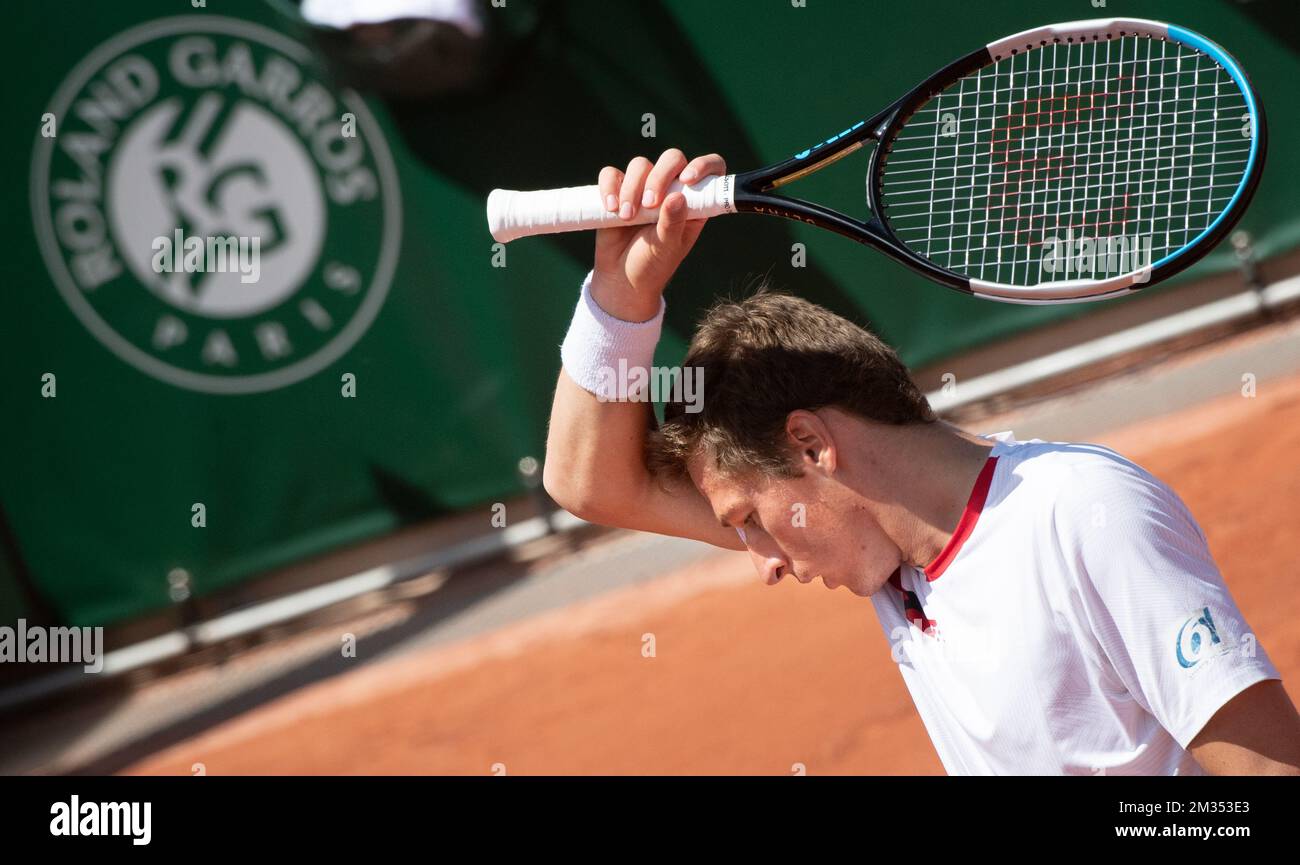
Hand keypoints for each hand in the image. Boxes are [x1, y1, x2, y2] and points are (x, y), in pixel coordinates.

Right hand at [592, 149, 725, 317]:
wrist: (621, 279)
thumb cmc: (652, 265)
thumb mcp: (668, 247)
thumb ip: (673, 223)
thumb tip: (677, 197)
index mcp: (693, 201)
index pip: (710, 169)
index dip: (703, 165)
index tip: (688, 179)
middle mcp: (671, 189)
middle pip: (671, 159)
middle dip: (659, 177)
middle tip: (650, 204)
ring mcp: (643, 187)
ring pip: (640, 165)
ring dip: (631, 188)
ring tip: (626, 217)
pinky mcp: (618, 190)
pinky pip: (612, 174)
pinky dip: (609, 186)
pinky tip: (610, 208)